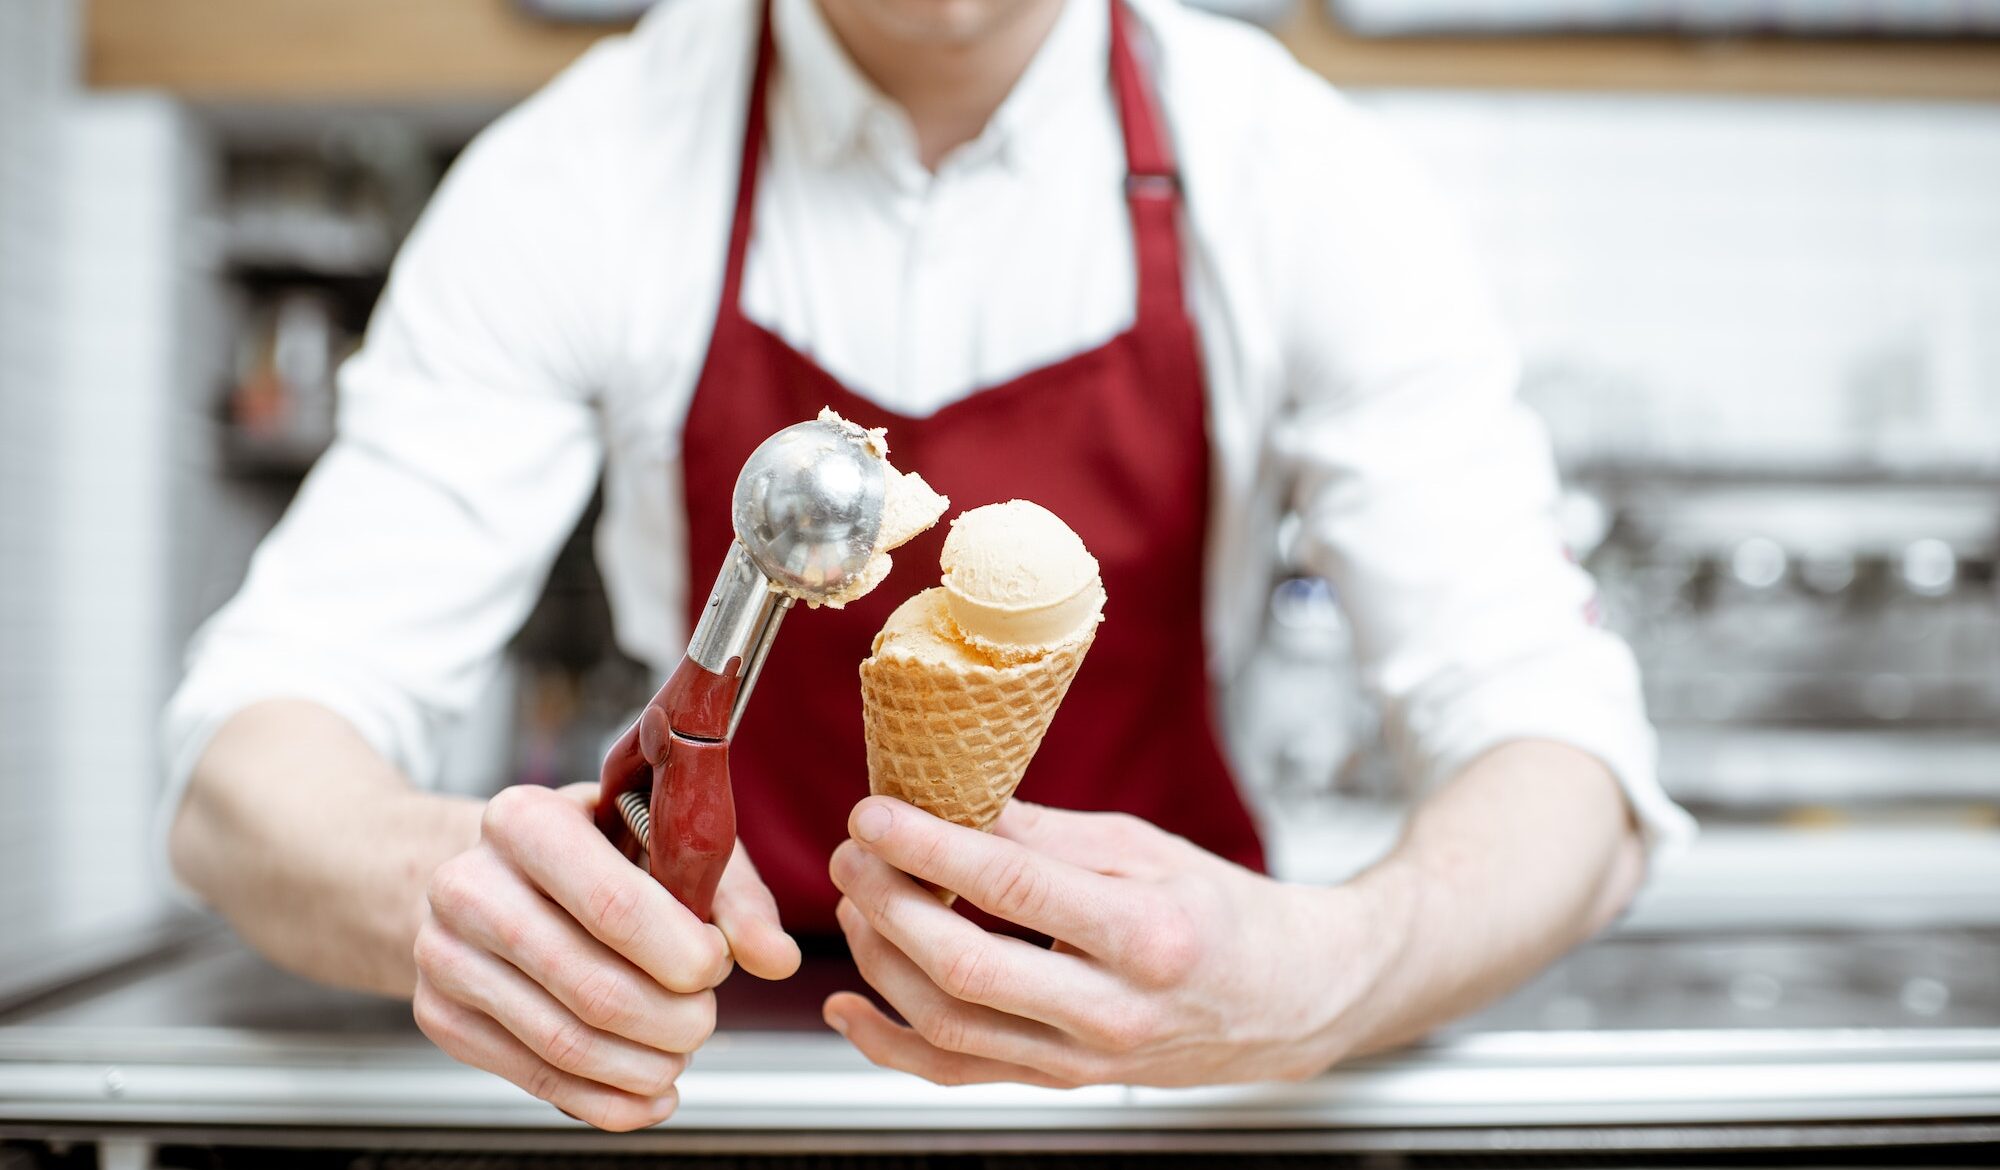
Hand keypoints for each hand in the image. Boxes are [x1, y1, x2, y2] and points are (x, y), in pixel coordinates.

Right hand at [414, 783, 800, 1128]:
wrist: (486, 871)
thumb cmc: (591, 849)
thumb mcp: (665, 843)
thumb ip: (731, 895)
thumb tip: (774, 958)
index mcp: (524, 819)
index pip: (613, 905)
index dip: (681, 953)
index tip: (716, 966)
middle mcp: (468, 884)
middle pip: (592, 987)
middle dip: (673, 1020)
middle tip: (705, 1017)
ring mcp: (443, 954)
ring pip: (564, 1043)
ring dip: (645, 1067)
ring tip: (681, 1053)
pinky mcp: (440, 1015)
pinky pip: (535, 1078)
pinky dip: (608, 1101)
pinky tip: (649, 1091)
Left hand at [823, 797, 1403, 1087]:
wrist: (1290, 1000)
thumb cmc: (1223, 913)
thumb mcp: (1146, 848)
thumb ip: (1046, 836)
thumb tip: (951, 805)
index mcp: (1147, 933)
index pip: (1013, 887)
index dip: (930, 847)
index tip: (875, 813)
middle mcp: (1114, 1009)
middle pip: (967, 966)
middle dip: (889, 904)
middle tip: (850, 855)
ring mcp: (1086, 1061)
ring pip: (951, 1028)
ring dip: (881, 963)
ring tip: (855, 903)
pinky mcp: (1063, 1085)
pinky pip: (960, 1076)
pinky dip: (892, 1046)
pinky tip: (849, 1007)